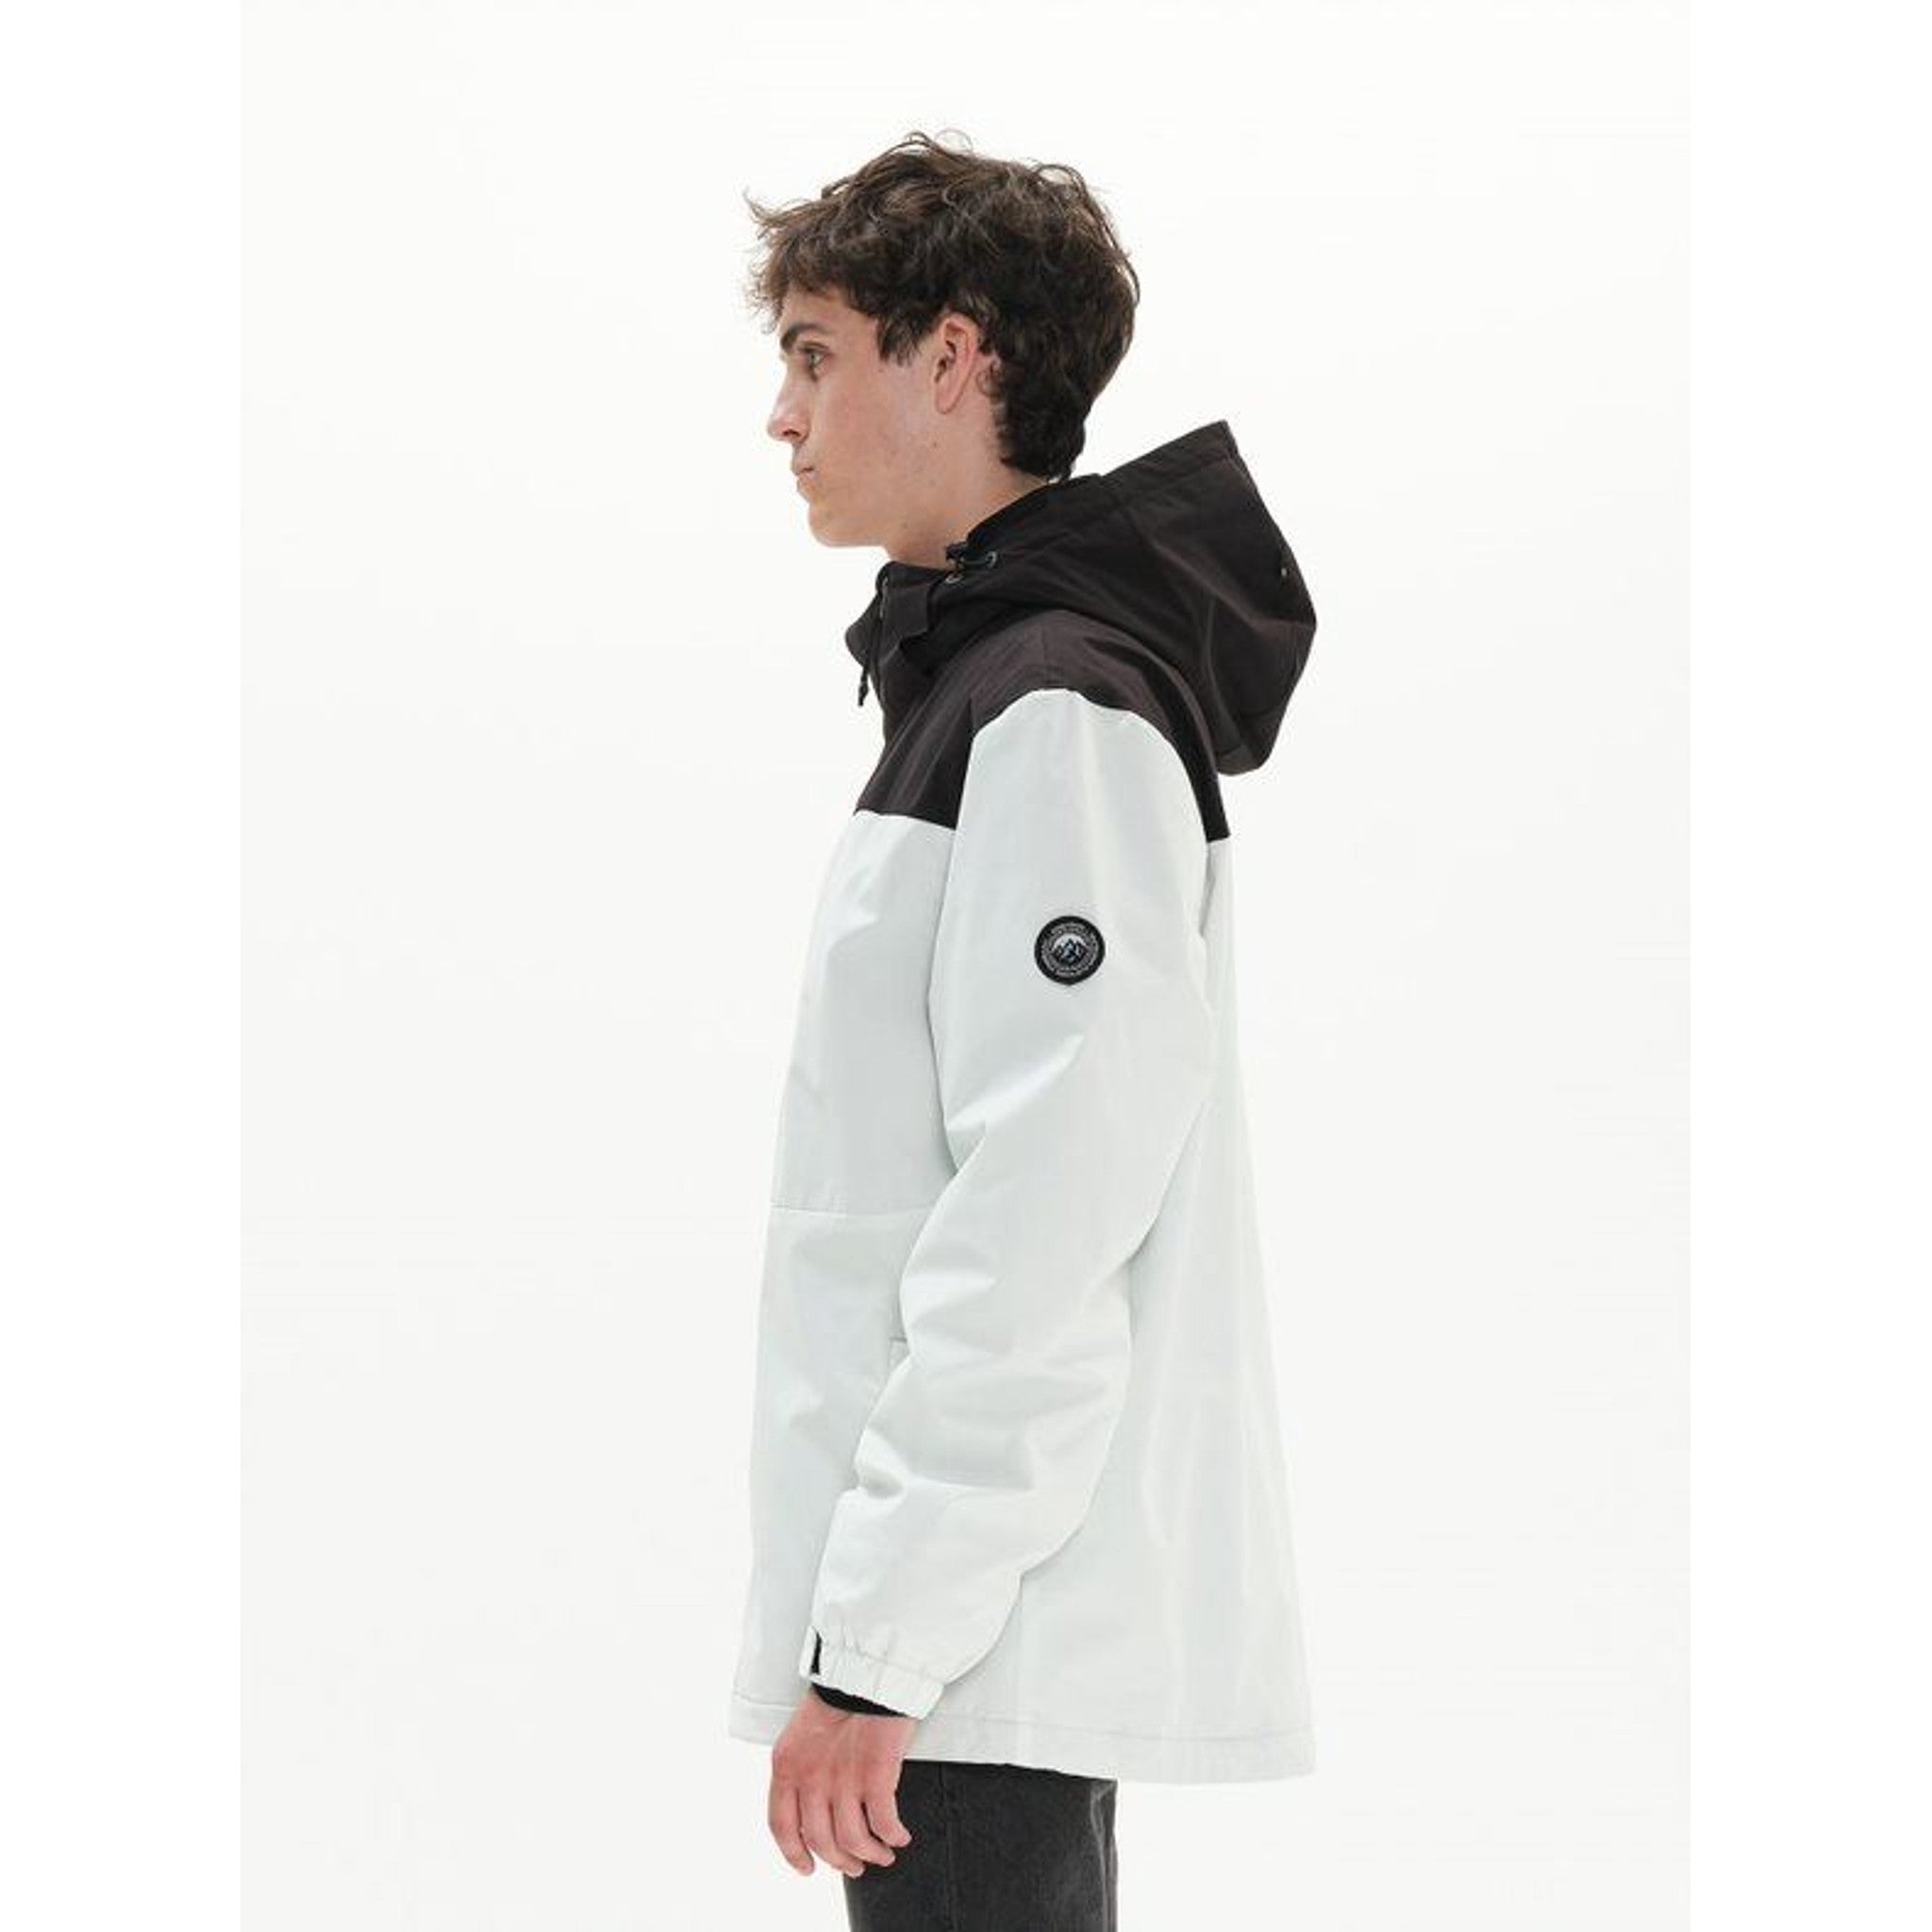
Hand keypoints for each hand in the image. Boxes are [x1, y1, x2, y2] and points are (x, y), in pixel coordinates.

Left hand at [767, 1688, 917, 1878]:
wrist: (867, 1671)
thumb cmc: (841, 1696)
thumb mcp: (804, 1734)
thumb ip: (804, 1770)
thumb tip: (817, 1806)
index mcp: (787, 1766)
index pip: (782, 1825)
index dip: (793, 1853)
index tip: (806, 1867)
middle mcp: (811, 1778)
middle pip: (821, 1840)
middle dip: (840, 1859)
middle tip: (854, 1864)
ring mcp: (844, 1780)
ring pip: (853, 1840)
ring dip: (869, 1854)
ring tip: (882, 1853)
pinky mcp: (877, 1777)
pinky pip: (884, 1823)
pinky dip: (893, 1835)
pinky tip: (899, 1835)